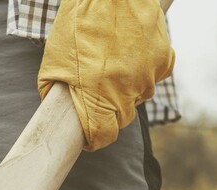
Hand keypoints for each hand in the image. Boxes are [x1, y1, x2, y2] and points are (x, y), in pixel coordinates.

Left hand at [38, 0, 174, 150]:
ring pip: (140, 96)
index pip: (103, 135)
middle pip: (122, 118)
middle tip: (97, 91)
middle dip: (110, 111)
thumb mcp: (54, 62)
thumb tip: (60, 114)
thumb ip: (57, 93)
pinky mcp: (163, 58)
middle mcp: (126, 89)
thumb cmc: (76, 24)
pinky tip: (131, 55)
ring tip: (113, 65)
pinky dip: (146, 70)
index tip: (90, 136)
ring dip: (128, 88)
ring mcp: (147, 74)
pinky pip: (156, 75)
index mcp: (97, 94)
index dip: (95, 138)